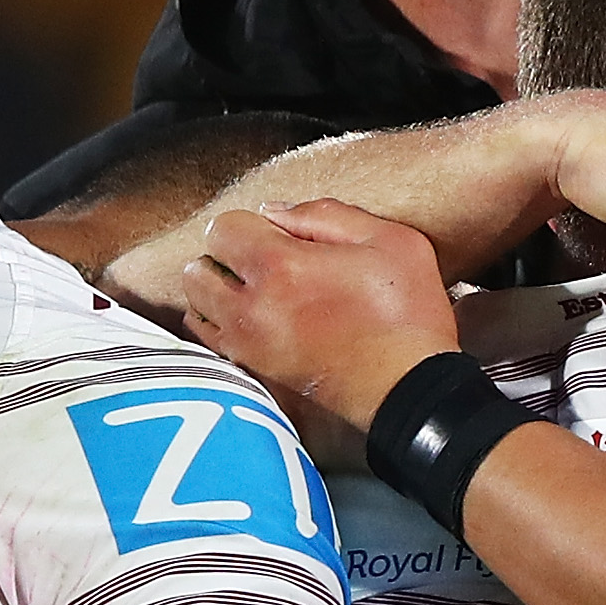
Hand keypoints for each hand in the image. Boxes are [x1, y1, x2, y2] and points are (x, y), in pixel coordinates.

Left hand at [180, 201, 459, 432]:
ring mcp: (248, 348)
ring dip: (215, 295)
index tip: (276, 235)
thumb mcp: (389, 240)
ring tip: (250, 295)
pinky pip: (209, 346)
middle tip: (258, 264)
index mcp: (281, 265)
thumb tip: (276, 212)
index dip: (248, 224)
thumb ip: (328, 215)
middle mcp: (251, 307)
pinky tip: (251, 326)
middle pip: (197, 270)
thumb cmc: (406, 316)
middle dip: (222, 259)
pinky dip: (219, 330)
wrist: (409, 392)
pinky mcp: (254, 378)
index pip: (222, 228)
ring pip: (197, 310)